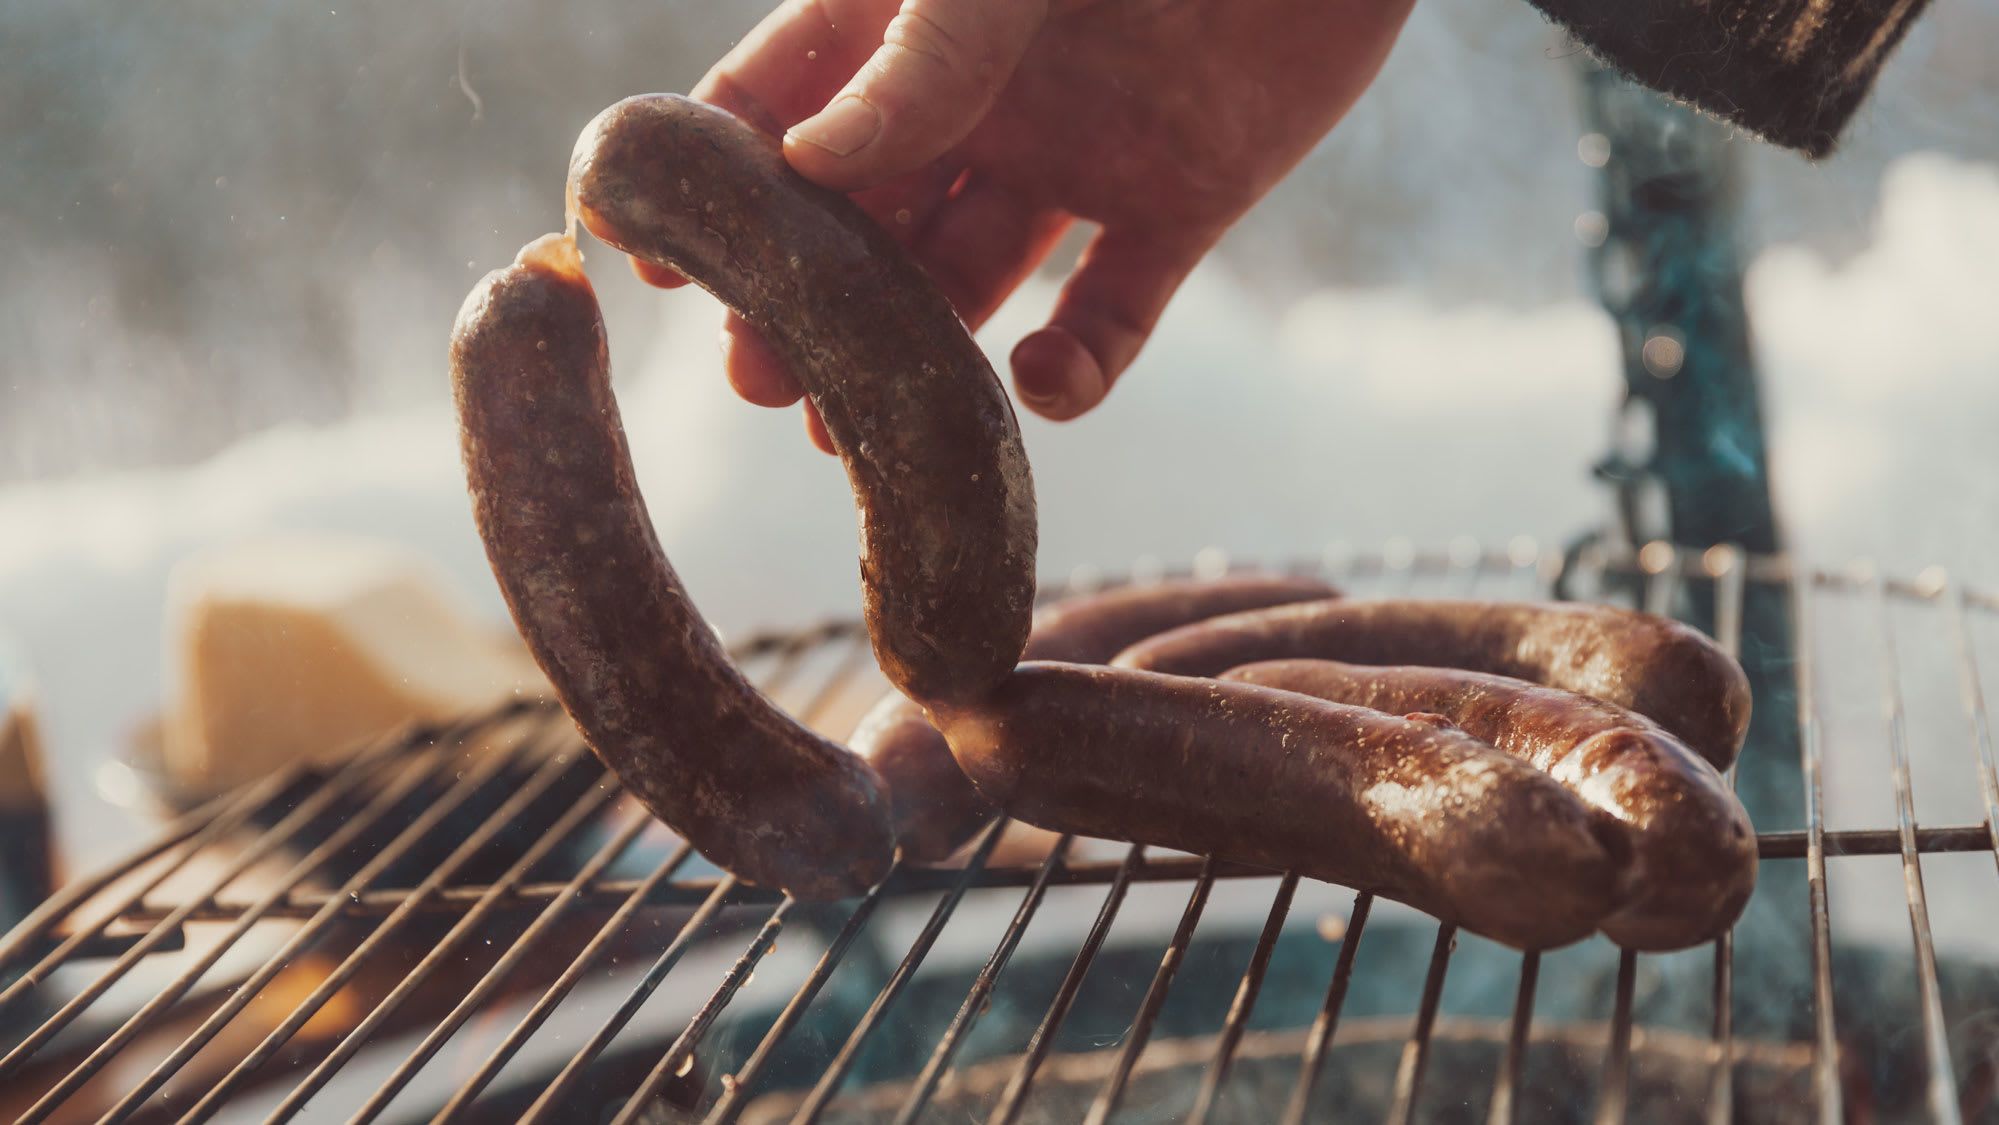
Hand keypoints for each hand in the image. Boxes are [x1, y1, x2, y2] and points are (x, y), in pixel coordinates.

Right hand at [645, 0, 1413, 450]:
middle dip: (804, 296)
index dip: (715, 180)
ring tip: (844, 429)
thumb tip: (809, 162)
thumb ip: (921, 55)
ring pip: (967, 278)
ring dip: (910, 353)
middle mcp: (984, 96)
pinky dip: (1076, 365)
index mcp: (911, 15)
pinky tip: (1037, 383)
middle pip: (863, 216)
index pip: (780, 103)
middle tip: (757, 377)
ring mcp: (1081, 152)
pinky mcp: (1185, 202)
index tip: (652, 261)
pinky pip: (1114, 311)